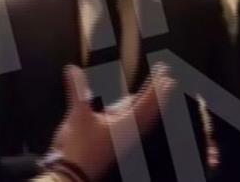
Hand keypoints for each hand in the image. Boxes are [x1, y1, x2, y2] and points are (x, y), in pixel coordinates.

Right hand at [51, 63, 173, 180]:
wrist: (71, 176)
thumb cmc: (78, 147)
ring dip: (151, 102)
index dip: (156, 85)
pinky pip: (136, 124)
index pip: (147, 102)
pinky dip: (139, 112)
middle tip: (167, 76)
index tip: (165, 72)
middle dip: (158, 92)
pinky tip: (132, 108)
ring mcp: (126, 140)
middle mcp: (132, 133)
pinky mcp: (119, 144)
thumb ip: (77, 90)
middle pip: (151, 109)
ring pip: (144, 118)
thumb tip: (71, 68)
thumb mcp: (78, 115)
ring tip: (157, 88)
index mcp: (127, 125)